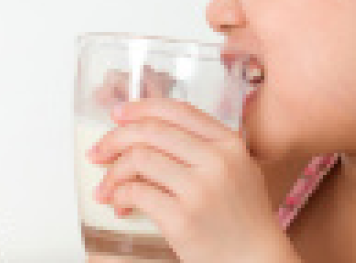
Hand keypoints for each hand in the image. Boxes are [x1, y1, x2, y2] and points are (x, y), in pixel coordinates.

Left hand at [89, 99, 295, 262]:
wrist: (257, 262)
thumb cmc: (241, 218)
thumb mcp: (235, 169)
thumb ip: (200, 146)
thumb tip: (142, 128)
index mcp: (229, 144)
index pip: (176, 110)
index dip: (140, 108)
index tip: (118, 114)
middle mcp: (217, 161)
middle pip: (150, 132)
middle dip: (114, 139)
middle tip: (98, 152)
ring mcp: (200, 190)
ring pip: (138, 159)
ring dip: (112, 172)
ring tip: (106, 187)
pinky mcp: (183, 218)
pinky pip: (136, 193)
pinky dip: (119, 195)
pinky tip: (119, 204)